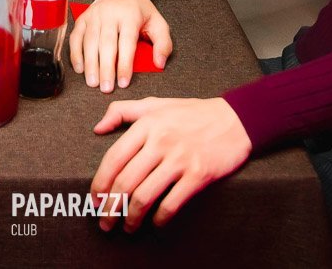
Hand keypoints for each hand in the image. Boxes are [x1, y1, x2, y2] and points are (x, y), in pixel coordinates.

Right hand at [70, 0, 172, 91]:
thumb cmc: (140, 10)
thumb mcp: (158, 22)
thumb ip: (163, 43)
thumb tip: (160, 63)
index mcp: (130, 15)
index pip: (126, 43)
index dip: (125, 64)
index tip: (123, 82)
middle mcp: (110, 14)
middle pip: (106, 44)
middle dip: (105, 68)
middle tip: (106, 88)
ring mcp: (94, 15)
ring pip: (90, 41)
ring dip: (90, 64)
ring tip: (92, 83)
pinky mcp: (83, 18)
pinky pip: (76, 36)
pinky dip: (76, 53)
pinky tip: (79, 69)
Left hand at [91, 97, 251, 232]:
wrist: (236, 119)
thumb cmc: (193, 113)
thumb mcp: (156, 104)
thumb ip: (122, 111)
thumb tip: (97, 128)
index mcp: (147, 125)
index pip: (114, 158)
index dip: (100, 183)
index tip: (95, 199)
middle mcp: (160, 142)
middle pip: (126, 182)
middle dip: (111, 207)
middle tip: (105, 221)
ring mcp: (180, 159)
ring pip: (145, 196)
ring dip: (132, 217)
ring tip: (128, 226)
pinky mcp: (199, 174)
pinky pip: (172, 203)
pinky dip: (160, 218)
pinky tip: (155, 223)